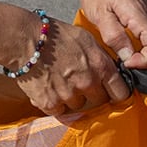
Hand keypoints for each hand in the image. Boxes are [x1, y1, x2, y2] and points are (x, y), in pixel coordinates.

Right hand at [0, 6, 129, 119]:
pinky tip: (49, 89)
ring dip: (72, 98)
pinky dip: (54, 103)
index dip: (117, 93)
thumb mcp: (87, 39)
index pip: (121, 92)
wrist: (25, 39)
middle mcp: (88, 83)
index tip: (113, 93)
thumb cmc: (55, 34)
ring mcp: (69, 95)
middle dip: (93, 94)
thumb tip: (110, 70)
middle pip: (99, 101)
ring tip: (60, 81)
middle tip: (80, 83)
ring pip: (78, 106)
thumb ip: (100, 58)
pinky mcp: (50, 103)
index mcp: (101, 66)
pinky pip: (59, 111)